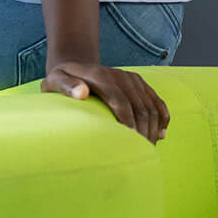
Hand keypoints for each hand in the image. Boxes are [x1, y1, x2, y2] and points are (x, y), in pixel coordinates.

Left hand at [43, 60, 169, 142]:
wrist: (74, 67)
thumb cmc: (61, 81)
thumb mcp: (55, 80)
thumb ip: (65, 86)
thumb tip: (81, 93)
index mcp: (99, 75)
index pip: (120, 99)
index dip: (127, 120)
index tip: (131, 140)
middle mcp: (119, 75)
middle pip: (139, 105)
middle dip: (143, 130)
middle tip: (142, 151)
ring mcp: (131, 78)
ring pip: (151, 105)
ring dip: (154, 128)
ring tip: (149, 147)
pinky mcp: (139, 82)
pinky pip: (157, 101)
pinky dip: (162, 118)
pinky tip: (161, 134)